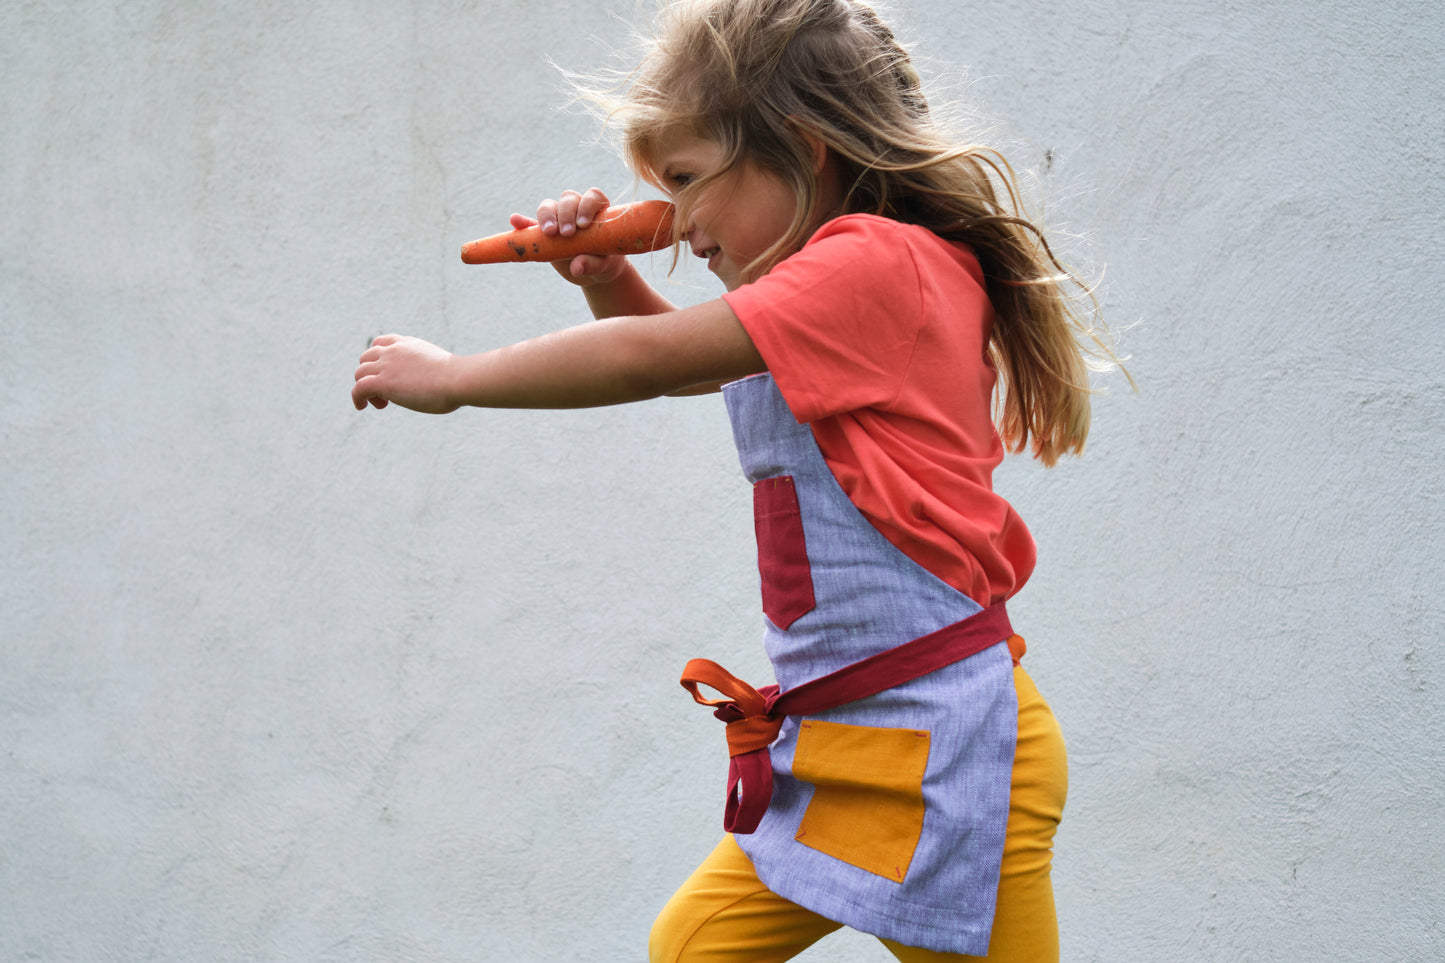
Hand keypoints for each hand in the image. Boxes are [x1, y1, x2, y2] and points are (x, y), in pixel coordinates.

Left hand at [352, 334, 459, 412]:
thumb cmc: (458, 379)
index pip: (380, 343)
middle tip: (385, 394)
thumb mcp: (441, 366)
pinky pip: (358, 388)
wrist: (458, 379)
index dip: (377, 359)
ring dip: (365, 389)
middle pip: (366, 358)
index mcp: (408, 344)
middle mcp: (394, 350)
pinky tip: (362, 407)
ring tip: (381, 403)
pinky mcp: (382, 382)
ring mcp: (387, 365)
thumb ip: (432, 370)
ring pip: (359, 373)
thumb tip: (442, 385)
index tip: (385, 374)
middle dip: (371, 375)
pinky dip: (357, 398)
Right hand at [510, 188, 628, 286]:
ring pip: (550, 206)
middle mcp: (576, 210)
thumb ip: (593, 264)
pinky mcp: (543, 232)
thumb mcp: (604, 266)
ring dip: (547, 216)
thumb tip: (576, 267)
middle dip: (566, 213)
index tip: (583, 225)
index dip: (587, 206)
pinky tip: (515, 221)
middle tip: (567, 233)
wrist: (593, 273)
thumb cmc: (604, 263)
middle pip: (569, 198)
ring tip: (549, 232)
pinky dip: (523, 222)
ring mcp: (558, 219)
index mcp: (597, 211)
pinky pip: (531, 224)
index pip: (592, 196)